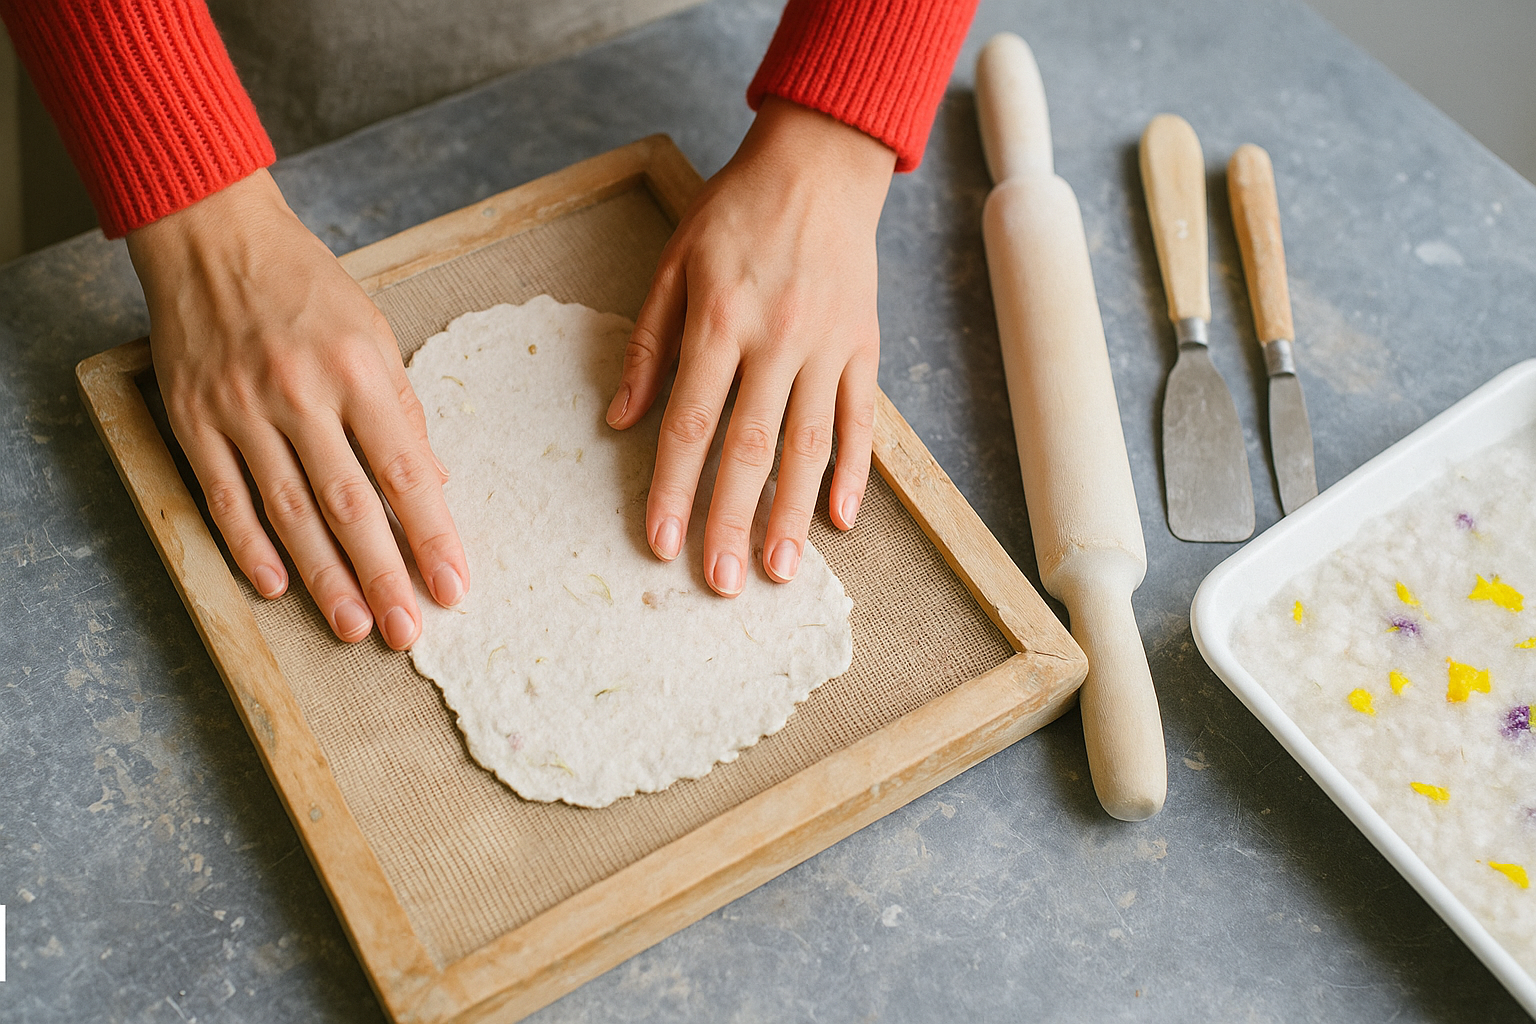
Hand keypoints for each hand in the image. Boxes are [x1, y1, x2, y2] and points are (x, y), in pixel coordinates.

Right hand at [127, 169, 468, 648]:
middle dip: (383, 575)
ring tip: (353, 625)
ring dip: (322, 575)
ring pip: (288, 511)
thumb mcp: (374, 331)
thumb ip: (402, 409)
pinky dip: (249, 545)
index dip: (431, 535)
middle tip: (406, 629)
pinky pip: (224, 495)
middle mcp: (301, 392)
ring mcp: (241, 409)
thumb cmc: (306, 285)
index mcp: (358, 369)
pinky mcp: (193, 419)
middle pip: (349, 504)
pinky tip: (276, 586)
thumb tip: (433, 482)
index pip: (404, 471)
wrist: (211, 236)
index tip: (453, 584)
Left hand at [606, 97, 895, 596]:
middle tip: (720, 583)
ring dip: (794, 514)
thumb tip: (618, 420)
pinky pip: (862, 419)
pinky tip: (842, 519)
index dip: (674, 488)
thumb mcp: (673, 264)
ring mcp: (828, 346)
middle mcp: (777, 339)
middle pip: (751, 448)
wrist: (820, 165)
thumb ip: (648, 346)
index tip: (662, 542)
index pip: (691, 423)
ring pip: (810, 445)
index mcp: (720, 320)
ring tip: (781, 571)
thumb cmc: (735, 213)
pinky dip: (855, 471)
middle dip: (732, 521)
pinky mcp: (864, 347)